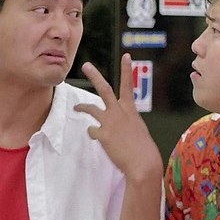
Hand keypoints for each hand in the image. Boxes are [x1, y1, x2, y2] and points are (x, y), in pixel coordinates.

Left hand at [73, 54, 161, 181]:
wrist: (143, 163)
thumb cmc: (143, 149)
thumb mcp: (138, 130)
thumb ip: (126, 122)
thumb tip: (117, 124)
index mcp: (130, 110)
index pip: (128, 85)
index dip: (127, 70)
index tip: (126, 56)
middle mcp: (119, 112)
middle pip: (104, 89)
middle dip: (94, 75)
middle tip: (85, 65)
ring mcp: (110, 122)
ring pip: (91, 108)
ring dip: (82, 106)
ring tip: (76, 106)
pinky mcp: (102, 134)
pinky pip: (91, 131)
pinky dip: (93, 134)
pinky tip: (98, 140)